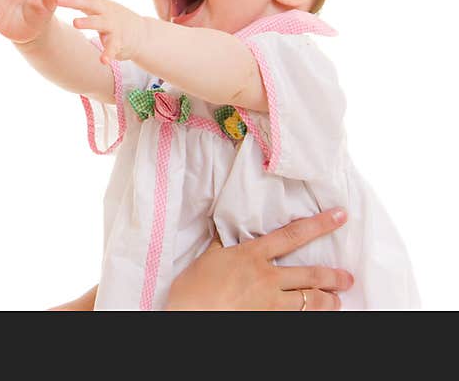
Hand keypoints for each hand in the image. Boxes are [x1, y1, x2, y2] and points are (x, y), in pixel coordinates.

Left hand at [52, 0, 144, 64]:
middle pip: (89, 2)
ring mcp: (113, 25)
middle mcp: (105, 11)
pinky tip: (103, 60)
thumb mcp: (97, 5)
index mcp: (97, 2)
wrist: (141, 33)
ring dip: (88, 21)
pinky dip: (109, 53)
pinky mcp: (120, 41)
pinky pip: (114, 47)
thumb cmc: (112, 18)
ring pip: (100, 21)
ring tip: (75, 23)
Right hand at [166, 208, 353, 309]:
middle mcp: (266, 278)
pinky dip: (307, 316)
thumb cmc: (193, 286)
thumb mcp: (209, 257)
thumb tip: (227, 231)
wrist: (189, 313)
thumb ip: (224, 244)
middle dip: (334, 276)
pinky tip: (313, 316)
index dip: (319, 225)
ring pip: (310, 301)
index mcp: (252, 255)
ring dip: (328, 301)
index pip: (292, 235)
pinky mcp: (268, 320)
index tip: (339, 217)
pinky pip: (296, 318)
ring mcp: (270, 303)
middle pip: (311, 275)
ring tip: (337, 301)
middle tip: (347, 278)